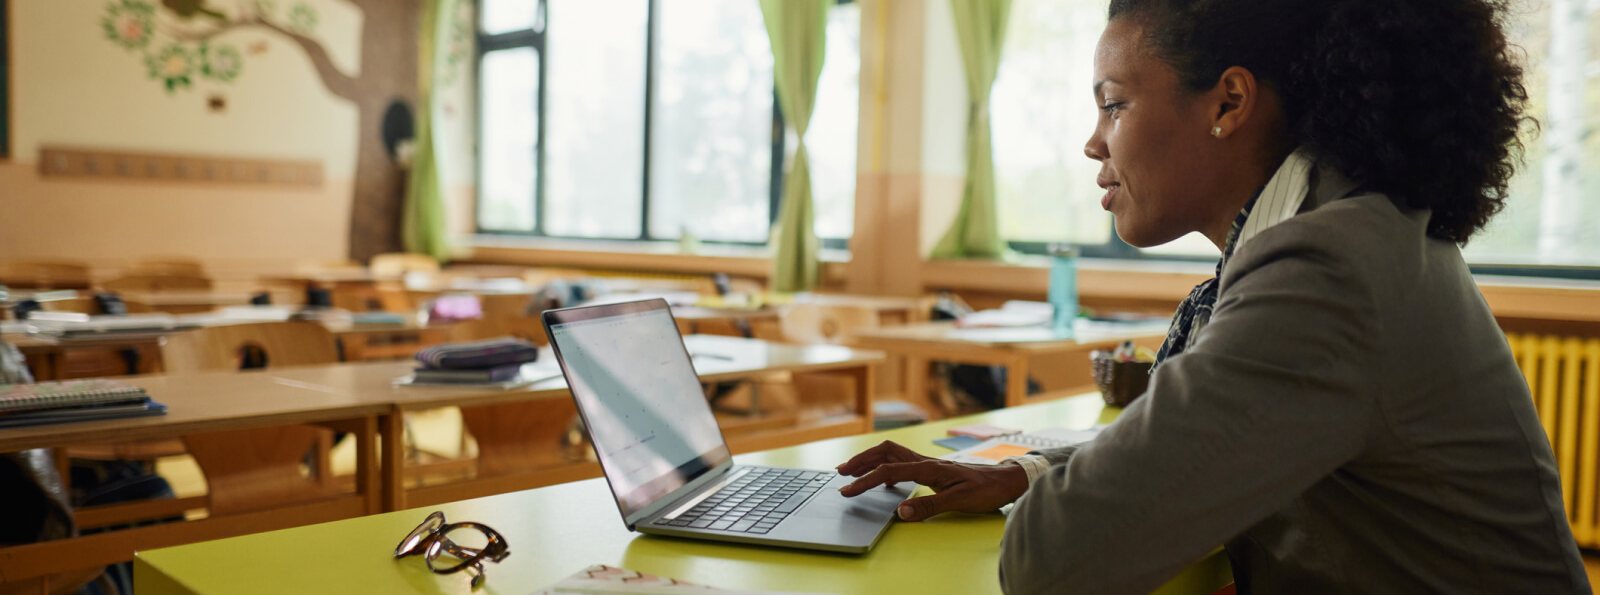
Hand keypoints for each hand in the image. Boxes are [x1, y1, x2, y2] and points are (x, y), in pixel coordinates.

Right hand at [835, 440, 1030, 521]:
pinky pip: (901, 461)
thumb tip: (901, 512)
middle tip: (841, 473)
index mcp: (929, 468)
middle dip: (861, 460)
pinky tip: (881, 478)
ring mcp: (929, 463)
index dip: (865, 481)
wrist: (1006, 480)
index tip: (848, 490)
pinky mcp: (932, 468)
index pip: (888, 471)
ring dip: (870, 460)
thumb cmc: (986, 489)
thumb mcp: (960, 501)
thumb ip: (929, 506)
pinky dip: (884, 465)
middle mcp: (926, 461)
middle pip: (885, 452)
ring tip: (852, 470)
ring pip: (891, 454)